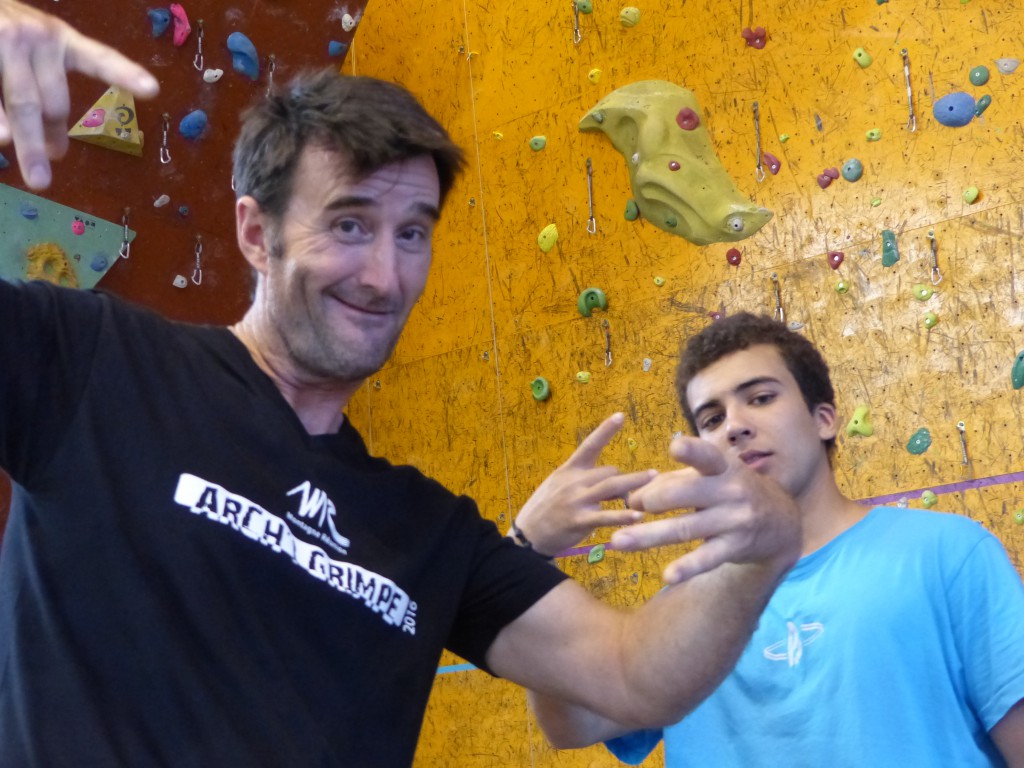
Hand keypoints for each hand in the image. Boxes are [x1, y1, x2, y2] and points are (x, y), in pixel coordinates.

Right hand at [0, 0, 158, 188]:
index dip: (125, 73)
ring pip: (22, 102)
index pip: (99, 59)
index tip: (152, 89)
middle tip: (45, 180)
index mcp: (62, 39)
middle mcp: (39, 37)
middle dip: (49, 140)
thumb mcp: (33, 52)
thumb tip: (52, 148)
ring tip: (37, 178)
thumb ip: (46, 94)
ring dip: (28, 142)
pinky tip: (3, 138)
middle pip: (51, 101)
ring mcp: (8, 39)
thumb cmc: (6, 33)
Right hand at [513, 412, 655, 556]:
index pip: (589, 445)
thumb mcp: (559, 486)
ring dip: (634, 483)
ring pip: (610, 486)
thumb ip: (584, 480)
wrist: (527, 535)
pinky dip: (623, 516)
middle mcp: (573, 481)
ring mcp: (575, 500)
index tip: (620, 415)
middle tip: (642, 487)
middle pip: (609, 471)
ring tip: (653, 479)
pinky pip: (605, 516)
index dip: (605, 430)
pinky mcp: (578, 520)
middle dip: (626, 479)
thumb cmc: (546, 509)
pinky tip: (638, 518)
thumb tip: (614, 481)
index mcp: (569, 470)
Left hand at [610, 435, 800, 583]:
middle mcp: (730, 491)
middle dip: (654, 499)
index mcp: (721, 466)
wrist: (780, 520)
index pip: (706, 455)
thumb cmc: (729, 489)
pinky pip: (707, 558)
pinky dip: (686, 568)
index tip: (675, 448)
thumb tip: (632, 498)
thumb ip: (671, 482)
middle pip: (686, 494)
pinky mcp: (735, 547)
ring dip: (648, 535)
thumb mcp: (710, 477)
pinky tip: (667, 576)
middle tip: (631, 504)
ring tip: (617, 541)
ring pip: (685, 528)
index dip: (692, 451)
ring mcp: (734, 520)